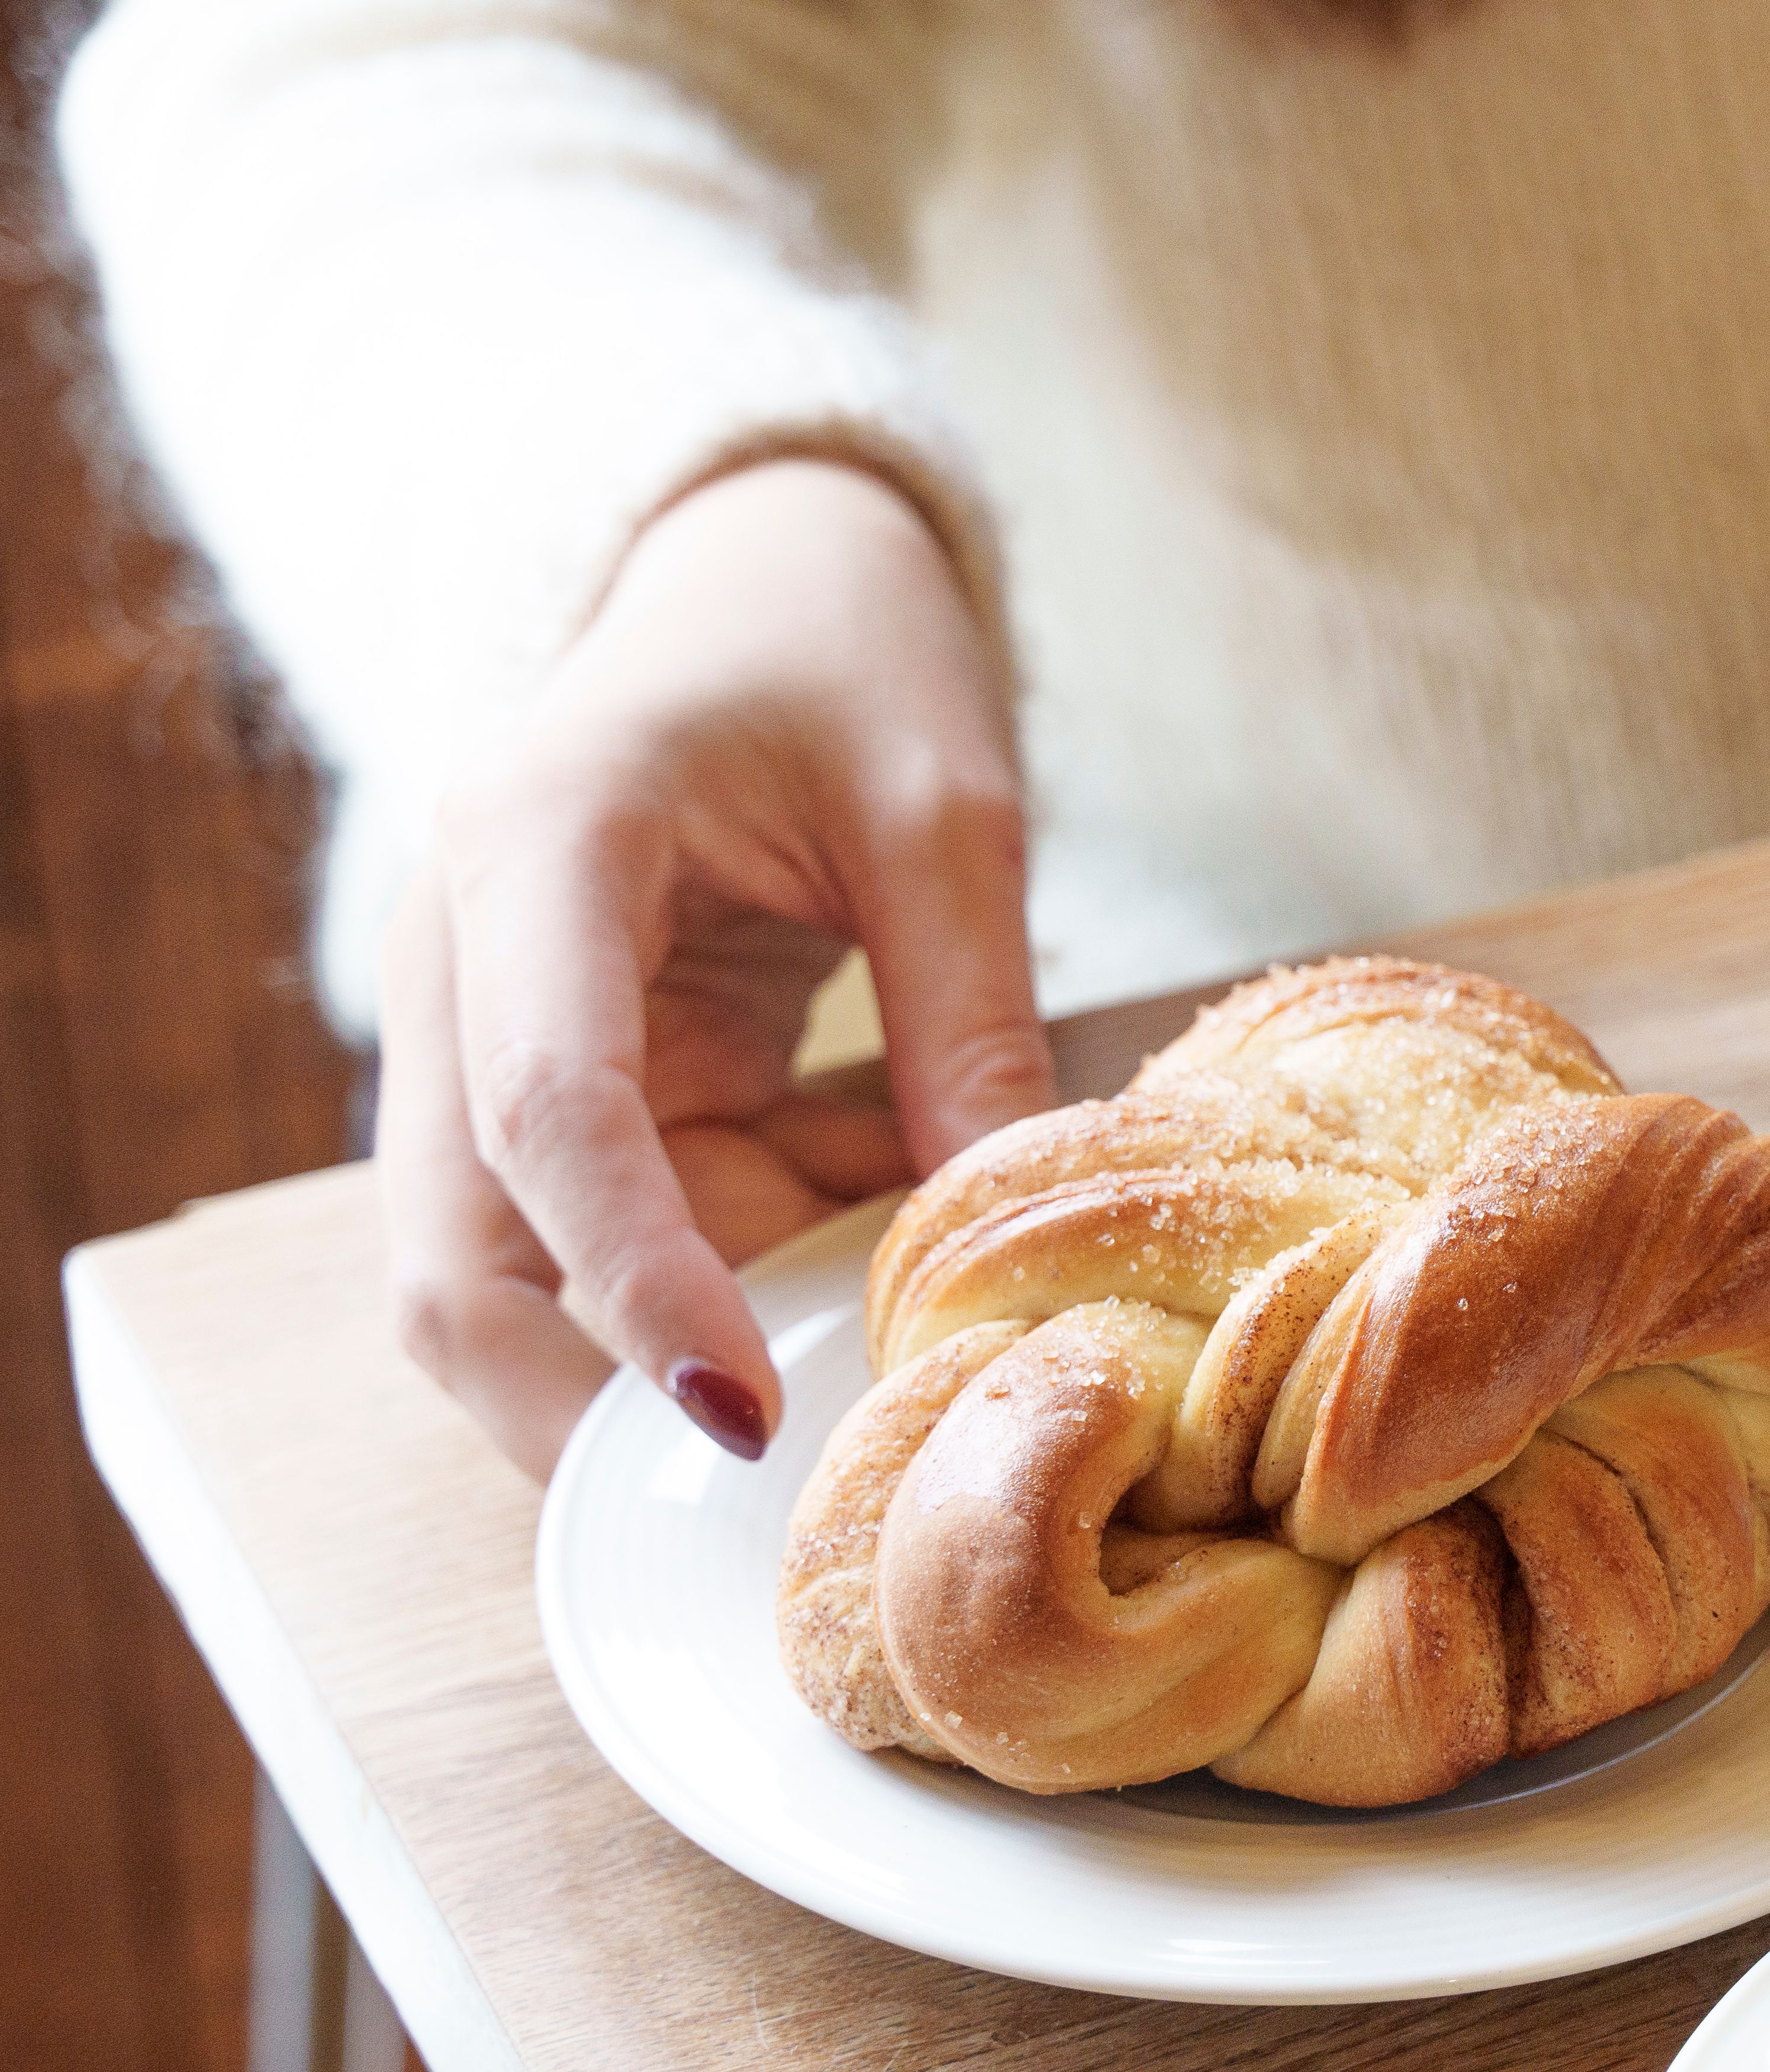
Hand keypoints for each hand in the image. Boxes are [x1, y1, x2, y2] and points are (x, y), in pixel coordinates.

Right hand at [380, 458, 1054, 1476]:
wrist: (767, 568)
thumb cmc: (846, 648)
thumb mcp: (947, 806)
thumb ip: (971, 1013)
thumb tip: (1004, 1231)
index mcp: (536, 849)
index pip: (547, 1117)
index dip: (633, 1286)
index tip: (736, 1417)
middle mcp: (472, 959)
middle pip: (459, 1254)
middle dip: (583, 1401)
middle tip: (771, 1500)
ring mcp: (499, 1030)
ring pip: (529, 1276)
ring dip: (687, 1345)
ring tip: (869, 1370)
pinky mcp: (571, 1079)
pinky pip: (636, 1230)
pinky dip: (749, 1270)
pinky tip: (880, 1236)